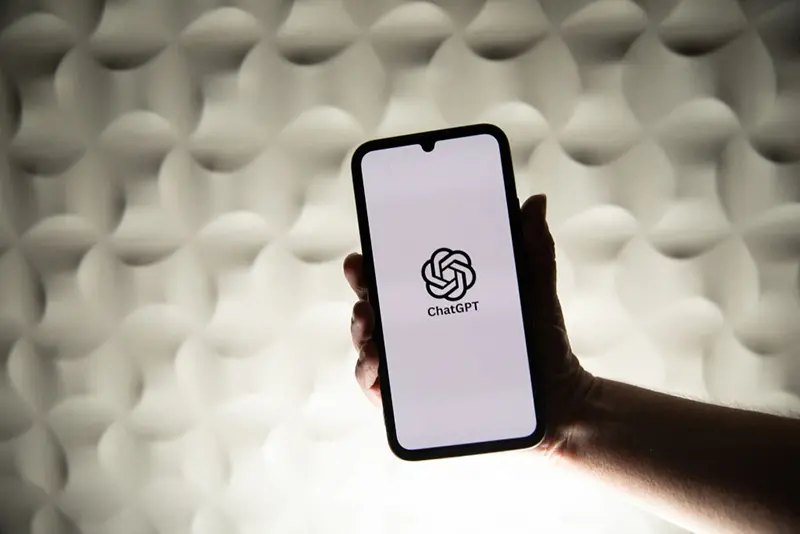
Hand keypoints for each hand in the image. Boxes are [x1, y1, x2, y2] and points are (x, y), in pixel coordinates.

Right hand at [343, 194, 595, 454]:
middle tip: (365, 289)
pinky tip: (377, 365)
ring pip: (371, 347)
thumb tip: (535, 202)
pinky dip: (371, 377)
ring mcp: (414, 367)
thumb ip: (532, 248)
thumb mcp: (533, 290)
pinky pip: (381, 390)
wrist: (559, 398)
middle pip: (374, 309)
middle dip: (361, 295)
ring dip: (361, 334)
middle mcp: (418, 332)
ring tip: (369, 324)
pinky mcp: (415, 402)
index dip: (370, 268)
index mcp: (435, 302)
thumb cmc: (541, 341)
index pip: (392, 281)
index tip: (362, 257)